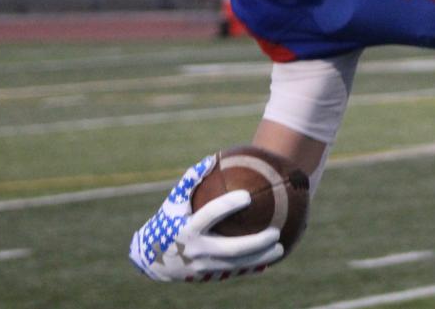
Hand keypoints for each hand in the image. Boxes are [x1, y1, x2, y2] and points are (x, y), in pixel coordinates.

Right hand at [129, 155, 283, 281]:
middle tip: (275, 232)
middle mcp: (197, 250)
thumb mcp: (173, 202)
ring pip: (237, 265)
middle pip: (231, 249)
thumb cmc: (168, 222)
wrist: (154, 259)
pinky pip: (234, 272)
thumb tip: (212, 159)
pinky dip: (253, 267)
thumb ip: (191, 180)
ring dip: (260, 258)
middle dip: (256, 242)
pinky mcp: (208, 276)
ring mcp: (203, 267)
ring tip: (280, 248)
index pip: (210, 215)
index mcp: (188, 229)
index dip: (227, 206)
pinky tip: (270, 259)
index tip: (247, 196)